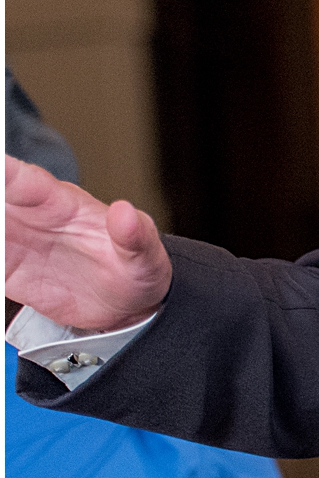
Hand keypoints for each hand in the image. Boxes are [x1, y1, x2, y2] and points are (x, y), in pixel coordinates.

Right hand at [4, 154, 170, 330]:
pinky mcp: (4, 268)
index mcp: (60, 203)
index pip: (21, 180)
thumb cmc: (136, 268)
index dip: (0, 173)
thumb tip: (126, 213)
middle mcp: (27, 214)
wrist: (126, 304)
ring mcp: (11, 239)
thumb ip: (134, 236)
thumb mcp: (145, 256)